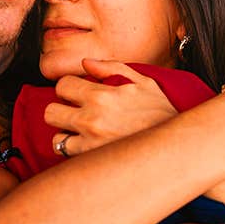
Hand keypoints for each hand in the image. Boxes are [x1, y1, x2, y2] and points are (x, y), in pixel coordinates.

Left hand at [45, 60, 176, 155]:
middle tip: (75, 113)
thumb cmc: (161, 112)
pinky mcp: (93, 160)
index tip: (78, 94)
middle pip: (50, 111)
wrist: (174, 145)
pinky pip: (67, 156)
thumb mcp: (144, 81)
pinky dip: (72, 151)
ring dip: (65, 134)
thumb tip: (87, 63)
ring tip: (80, 132)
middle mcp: (92, 118)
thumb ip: (113, 68)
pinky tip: (85, 146)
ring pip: (55, 137)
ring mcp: (90, 142)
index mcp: (102, 95)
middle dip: (61, 110)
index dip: (69, 88)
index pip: (62, 85)